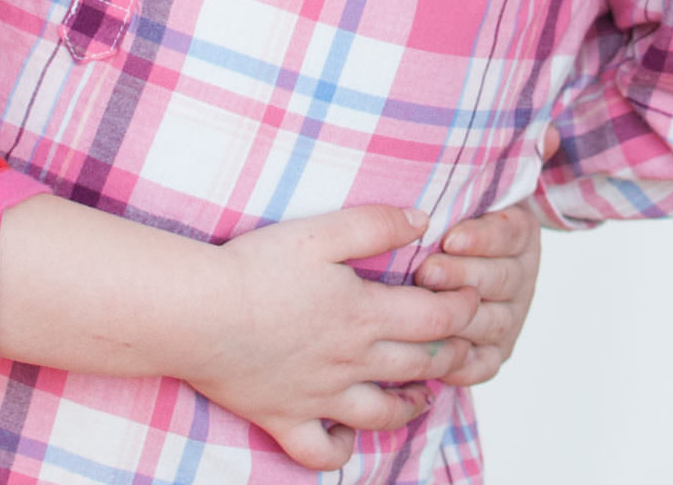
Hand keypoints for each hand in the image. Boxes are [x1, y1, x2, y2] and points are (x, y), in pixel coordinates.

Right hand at [190, 206, 478, 471]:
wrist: (201, 313)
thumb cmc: (256, 267)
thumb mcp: (321, 231)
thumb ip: (376, 224)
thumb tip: (424, 221)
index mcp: (364, 314)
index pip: (435, 319)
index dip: (462, 307)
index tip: (471, 295)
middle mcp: (351, 363)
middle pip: (418, 366)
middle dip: (448, 355)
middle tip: (459, 344)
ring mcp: (320, 398)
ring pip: (382, 413)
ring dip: (410, 405)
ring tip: (423, 396)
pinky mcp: (285, 418)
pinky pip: (322, 451)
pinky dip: (342, 448)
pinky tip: (348, 435)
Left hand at [412, 135, 556, 387]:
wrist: (458, 257)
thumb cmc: (461, 210)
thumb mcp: (486, 178)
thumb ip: (517, 154)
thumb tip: (549, 132)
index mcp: (520, 234)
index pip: (510, 235)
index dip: (482, 237)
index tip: (451, 235)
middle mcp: (521, 278)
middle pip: (498, 280)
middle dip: (461, 275)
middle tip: (425, 270)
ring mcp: (510, 317)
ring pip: (490, 321)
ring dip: (458, 316)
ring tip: (424, 306)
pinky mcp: (495, 352)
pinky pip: (482, 363)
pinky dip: (462, 363)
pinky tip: (437, 357)